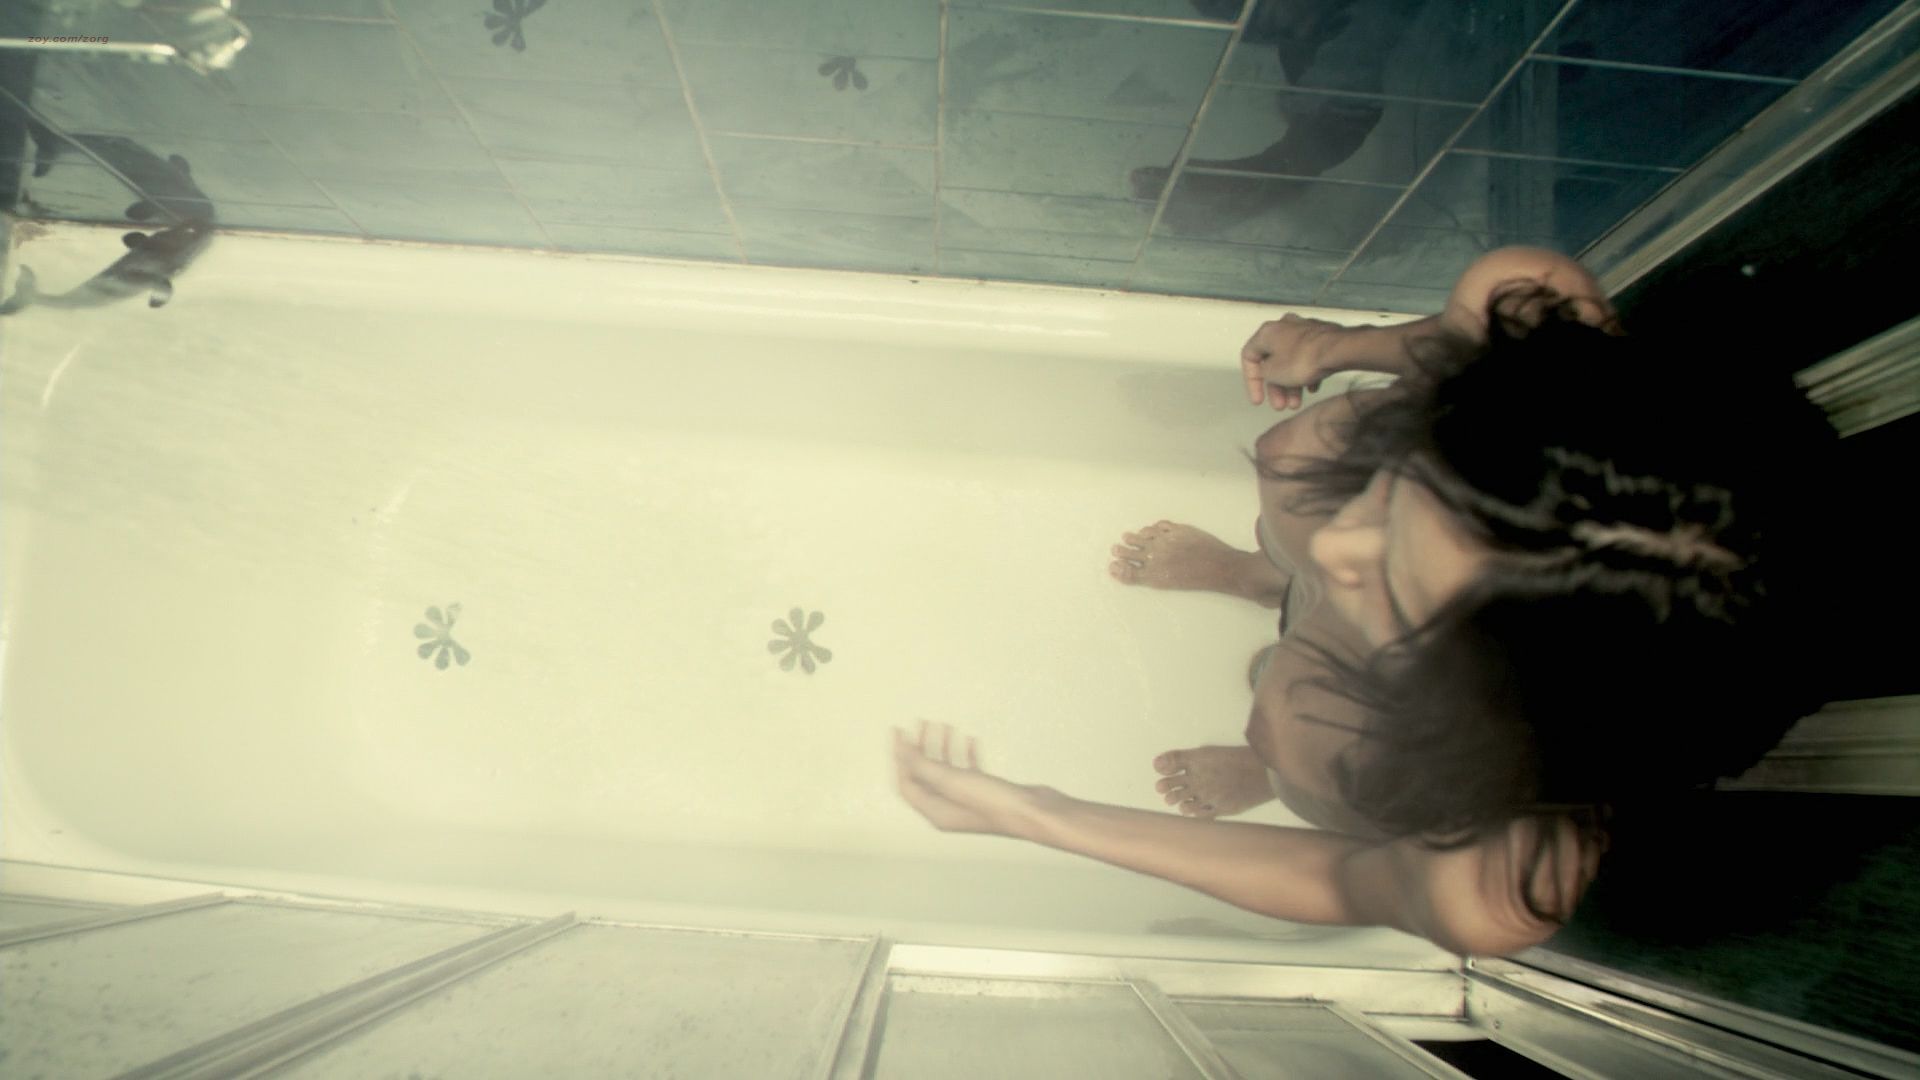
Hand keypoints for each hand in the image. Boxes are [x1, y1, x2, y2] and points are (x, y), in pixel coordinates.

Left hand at [892, 720, 1054, 840]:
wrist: (1034, 812)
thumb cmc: (995, 802)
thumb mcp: (952, 781)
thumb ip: (923, 766)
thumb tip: (901, 751)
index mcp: (935, 811)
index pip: (906, 781)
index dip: (900, 755)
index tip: (899, 730)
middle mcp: (948, 808)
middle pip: (924, 774)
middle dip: (920, 747)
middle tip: (921, 723)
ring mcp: (967, 801)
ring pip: (947, 770)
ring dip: (943, 747)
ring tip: (946, 725)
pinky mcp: (985, 793)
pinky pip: (969, 771)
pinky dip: (966, 754)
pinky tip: (972, 739)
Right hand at [1241, 313, 1339, 410]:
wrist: (1339, 350)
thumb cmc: (1302, 359)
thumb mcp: (1272, 372)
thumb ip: (1263, 373)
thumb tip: (1267, 371)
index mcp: (1267, 332)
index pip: (1249, 357)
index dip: (1251, 382)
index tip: (1259, 400)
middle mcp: (1284, 326)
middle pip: (1273, 361)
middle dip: (1276, 387)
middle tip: (1280, 405)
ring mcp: (1304, 330)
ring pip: (1291, 360)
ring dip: (1291, 384)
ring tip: (1296, 403)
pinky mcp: (1322, 336)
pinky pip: (1308, 357)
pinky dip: (1306, 374)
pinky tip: (1312, 388)